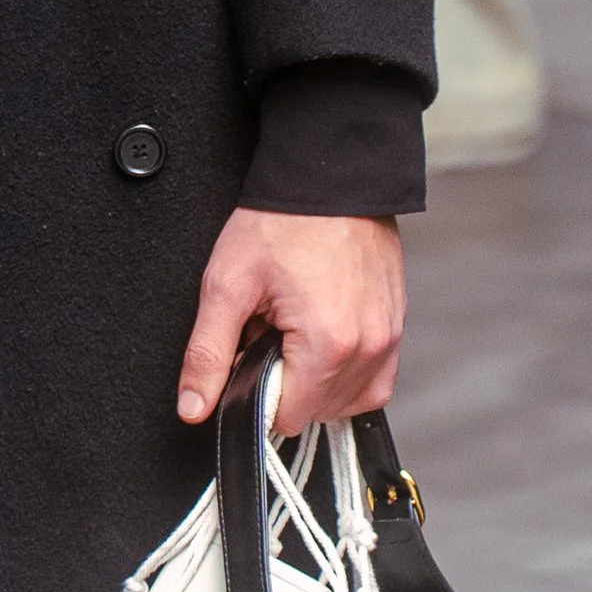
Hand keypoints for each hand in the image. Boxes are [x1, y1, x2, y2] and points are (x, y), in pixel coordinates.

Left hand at [177, 209, 404, 433]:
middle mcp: (369, 347)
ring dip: (319, 380)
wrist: (328, 174)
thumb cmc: (282, 221)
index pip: (288, 417)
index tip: (252, 355)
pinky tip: (325, 342)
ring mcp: (390, 336)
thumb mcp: (228, 284)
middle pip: (319, 411)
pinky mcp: (398, 324)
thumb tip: (193, 406)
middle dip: (289, 382)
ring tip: (298, 332)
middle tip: (273, 331)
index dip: (259, 393)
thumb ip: (207, 354)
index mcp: (328, 344)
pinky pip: (377, 378)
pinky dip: (348, 373)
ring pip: (349, 400)